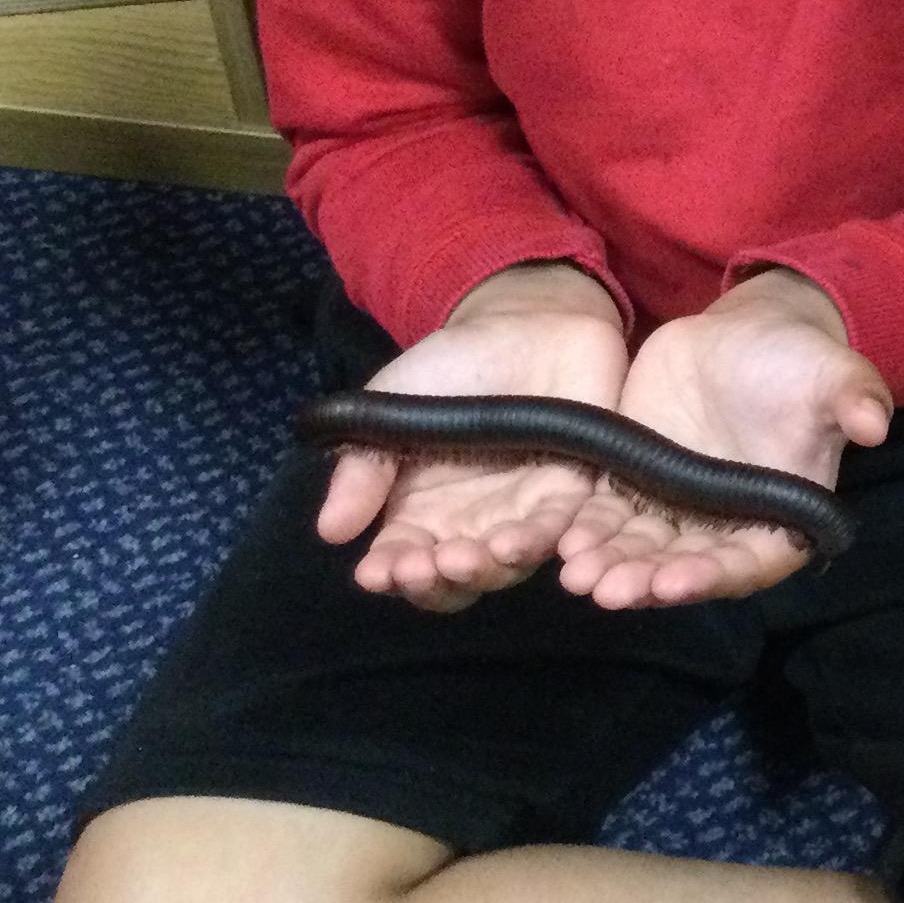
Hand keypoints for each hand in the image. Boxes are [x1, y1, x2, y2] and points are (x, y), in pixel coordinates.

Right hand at [316, 263, 630, 609]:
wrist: (523, 321)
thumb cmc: (451, 367)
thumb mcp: (392, 408)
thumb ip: (363, 466)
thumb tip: (330, 531)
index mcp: (424, 514)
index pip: (406, 562)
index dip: (392, 573)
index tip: (375, 573)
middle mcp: (474, 526)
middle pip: (458, 579)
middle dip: (439, 581)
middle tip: (425, 567)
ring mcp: (525, 513)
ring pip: (509, 564)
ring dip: (488, 569)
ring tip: (468, 558)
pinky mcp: (574, 491)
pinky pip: (563, 528)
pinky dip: (545, 543)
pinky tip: (516, 543)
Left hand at [557, 270, 891, 609]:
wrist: (747, 334)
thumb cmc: (799, 360)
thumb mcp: (832, 373)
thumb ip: (853, 398)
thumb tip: (876, 423)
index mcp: (779, 518)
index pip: (748, 561)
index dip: (713, 575)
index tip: (676, 582)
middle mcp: (725, 527)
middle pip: (684, 567)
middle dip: (646, 581)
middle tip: (607, 589)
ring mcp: (676, 510)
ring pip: (640, 550)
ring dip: (610, 567)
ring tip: (575, 575)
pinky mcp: (635, 485)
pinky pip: (607, 517)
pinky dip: (585, 533)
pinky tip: (558, 541)